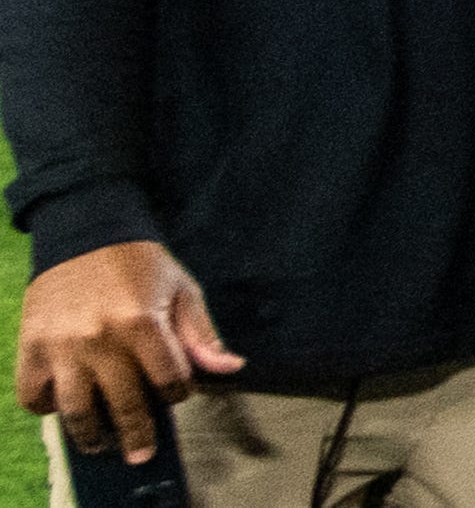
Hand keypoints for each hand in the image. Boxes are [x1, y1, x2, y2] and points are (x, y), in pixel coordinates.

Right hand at [13, 240, 242, 463]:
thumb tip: (231, 369)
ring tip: (102, 443)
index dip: (177, 393)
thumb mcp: (181, 289)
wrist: (84, 233)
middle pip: (123, 404)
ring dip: (91, 434)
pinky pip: (34, 395)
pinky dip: (47, 408)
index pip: (168, 380)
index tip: (176, 394)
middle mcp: (100, 339)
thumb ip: (202, 335)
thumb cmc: (139, 263)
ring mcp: (61, 347)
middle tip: (142, 454)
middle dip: (138, 433)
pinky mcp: (30, 347)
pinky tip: (66, 406)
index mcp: (142, 322)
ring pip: (76, 410)